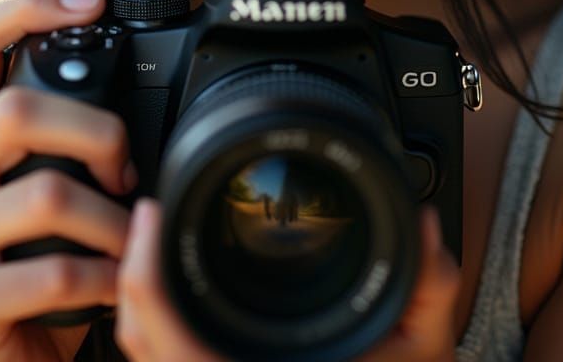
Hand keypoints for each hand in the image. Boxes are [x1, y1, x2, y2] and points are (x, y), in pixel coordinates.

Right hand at [0, 0, 136, 361]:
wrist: (4, 357)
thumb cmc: (39, 256)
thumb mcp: (46, 179)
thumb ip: (65, 131)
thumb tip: (138, 77)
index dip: (28, 6)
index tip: (95, 1)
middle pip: (19, 109)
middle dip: (100, 134)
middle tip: (127, 171)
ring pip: (46, 193)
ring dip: (111, 220)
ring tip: (129, 238)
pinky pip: (54, 273)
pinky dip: (104, 278)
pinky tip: (111, 285)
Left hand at [115, 199, 458, 361]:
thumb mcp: (425, 349)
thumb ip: (428, 285)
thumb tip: (423, 220)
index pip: (166, 340)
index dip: (146, 277)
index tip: (153, 216)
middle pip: (142, 341)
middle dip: (134, 275)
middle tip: (151, 216)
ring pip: (149, 354)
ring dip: (144, 298)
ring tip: (157, 239)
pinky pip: (168, 360)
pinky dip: (162, 321)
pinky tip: (182, 284)